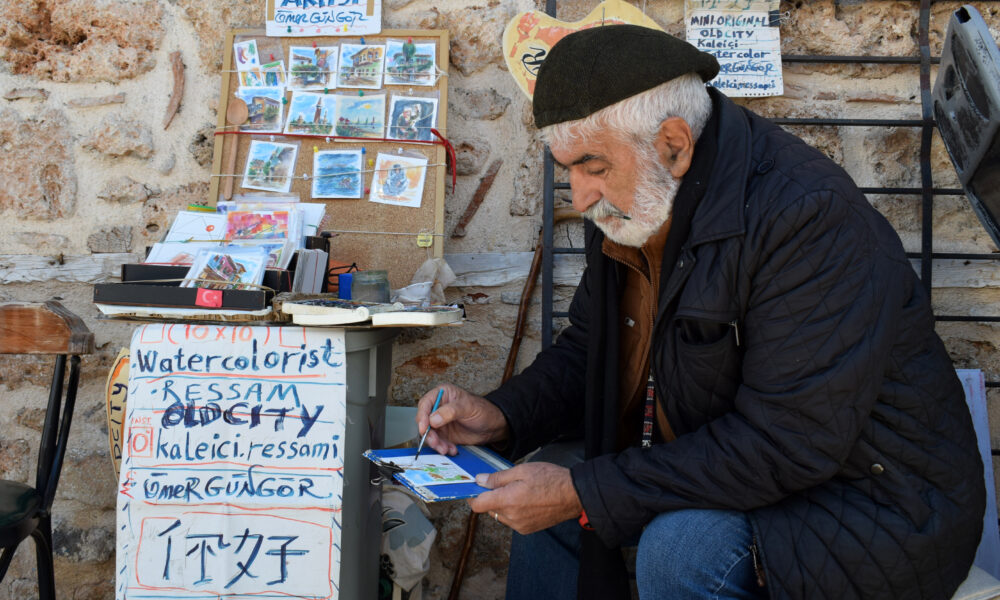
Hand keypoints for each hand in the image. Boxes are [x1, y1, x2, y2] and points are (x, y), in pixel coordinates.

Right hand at [416, 383, 508, 454]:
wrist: (493, 426)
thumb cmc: (483, 410)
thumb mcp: (467, 407)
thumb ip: (450, 411)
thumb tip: (432, 419)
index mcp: (442, 395)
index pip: (425, 404)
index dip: (422, 416)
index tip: (424, 428)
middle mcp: (438, 408)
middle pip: (424, 421)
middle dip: (429, 434)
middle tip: (435, 442)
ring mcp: (440, 422)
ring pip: (430, 434)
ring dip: (436, 443)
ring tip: (446, 449)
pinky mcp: (445, 435)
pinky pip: (438, 443)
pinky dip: (443, 448)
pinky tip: (453, 449)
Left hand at [467, 462, 582, 534]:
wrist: (574, 494)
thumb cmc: (550, 478)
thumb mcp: (522, 470)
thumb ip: (498, 478)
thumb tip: (479, 481)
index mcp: (507, 500)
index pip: (478, 505)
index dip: (473, 496)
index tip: (475, 488)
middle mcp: (511, 517)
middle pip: (489, 509)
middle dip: (490, 497)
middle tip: (501, 484)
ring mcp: (519, 525)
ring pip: (500, 515)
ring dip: (502, 505)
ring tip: (517, 491)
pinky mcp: (527, 529)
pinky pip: (512, 521)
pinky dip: (513, 511)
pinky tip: (525, 500)